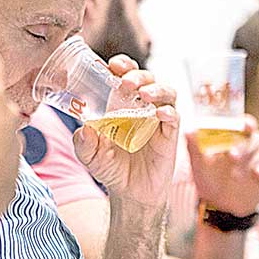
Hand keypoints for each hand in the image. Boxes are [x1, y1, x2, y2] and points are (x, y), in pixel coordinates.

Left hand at [72, 54, 179, 209]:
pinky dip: (169, 112)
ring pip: (166, 92)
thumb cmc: (111, 168)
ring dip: (156, 89)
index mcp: (120, 103)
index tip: (112, 65)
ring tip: (143, 94)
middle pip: (147, 78)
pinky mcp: (169, 135)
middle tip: (126, 82)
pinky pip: (174, 117)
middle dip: (137, 74)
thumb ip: (83, 144)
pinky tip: (159, 114)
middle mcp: (141, 107)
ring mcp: (157, 119)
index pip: (124, 75)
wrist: (130, 193)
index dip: (121, 65)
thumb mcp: (90, 157)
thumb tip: (84, 129)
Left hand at [186, 115, 258, 216]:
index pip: (243, 123)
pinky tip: (257, 173)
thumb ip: (194, 148)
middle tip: (232, 155)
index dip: (245, 122)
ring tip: (236, 174)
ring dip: (251, 159)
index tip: (243, 124)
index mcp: (233, 138)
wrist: (222, 207)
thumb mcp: (199, 166)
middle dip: (244, 146)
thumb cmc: (209, 181)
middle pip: (254, 136)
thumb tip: (188, 130)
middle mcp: (249, 145)